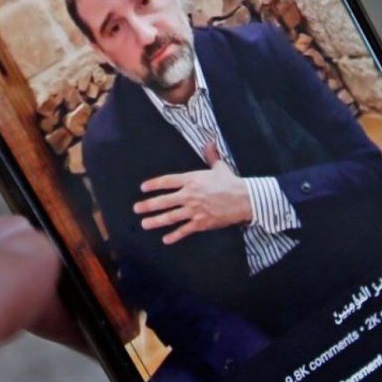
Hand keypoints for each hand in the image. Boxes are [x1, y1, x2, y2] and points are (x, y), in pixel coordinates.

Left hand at [136, 144, 254, 244]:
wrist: (244, 199)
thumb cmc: (231, 182)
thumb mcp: (220, 167)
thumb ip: (211, 156)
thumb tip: (210, 142)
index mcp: (192, 180)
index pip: (167, 181)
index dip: (154, 184)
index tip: (143, 187)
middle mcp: (189, 195)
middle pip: (164, 201)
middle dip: (148, 205)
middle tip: (136, 208)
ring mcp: (194, 210)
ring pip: (170, 217)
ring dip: (156, 221)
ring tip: (145, 224)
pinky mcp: (201, 223)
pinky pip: (184, 230)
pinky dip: (175, 235)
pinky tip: (165, 239)